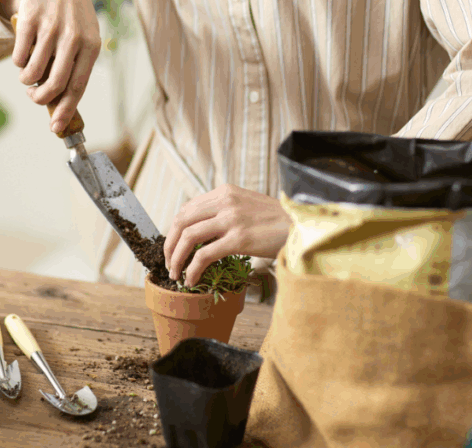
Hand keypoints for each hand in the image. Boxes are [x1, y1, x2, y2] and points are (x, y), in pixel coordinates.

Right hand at [0, 0, 101, 133]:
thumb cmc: (73, 22)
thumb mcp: (84, 42)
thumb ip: (75, 69)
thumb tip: (62, 108)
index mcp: (91, 47)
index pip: (77, 86)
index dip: (65, 110)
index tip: (55, 127)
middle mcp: (73, 37)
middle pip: (54, 83)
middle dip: (40, 98)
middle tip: (34, 97)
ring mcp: (51, 27)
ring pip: (32, 72)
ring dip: (27, 81)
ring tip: (28, 76)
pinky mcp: (30, 19)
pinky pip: (19, 56)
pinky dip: (19, 63)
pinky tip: (24, 56)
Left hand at [164, 185, 291, 286]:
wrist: (302, 227)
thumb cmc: (277, 221)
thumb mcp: (247, 205)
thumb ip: (225, 211)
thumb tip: (202, 231)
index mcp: (225, 192)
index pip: (187, 209)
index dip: (175, 230)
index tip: (174, 247)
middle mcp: (225, 201)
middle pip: (182, 221)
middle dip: (170, 244)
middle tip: (169, 263)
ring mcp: (232, 219)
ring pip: (189, 237)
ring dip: (176, 258)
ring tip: (176, 274)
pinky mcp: (239, 239)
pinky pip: (204, 255)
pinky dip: (193, 269)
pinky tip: (192, 279)